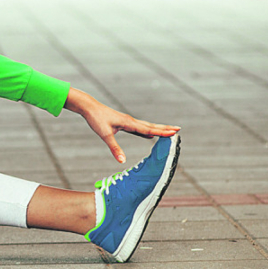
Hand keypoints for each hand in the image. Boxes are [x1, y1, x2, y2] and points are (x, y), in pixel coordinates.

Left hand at [64, 87, 179, 163]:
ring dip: (157, 128)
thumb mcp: (105, 135)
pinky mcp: (123, 122)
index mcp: (129, 123)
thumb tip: (122, 161)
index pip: (148, 129)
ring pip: (146, 126)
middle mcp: (131, 121)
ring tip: (168, 131)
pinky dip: (147, 131)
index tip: (174, 132)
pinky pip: (139, 128)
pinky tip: (149, 134)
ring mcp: (128, 121)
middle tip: (178, 129)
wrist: (89, 107)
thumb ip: (114, 148)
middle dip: (164, 128)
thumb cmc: (96, 119)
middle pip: (151, 126)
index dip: (162, 132)